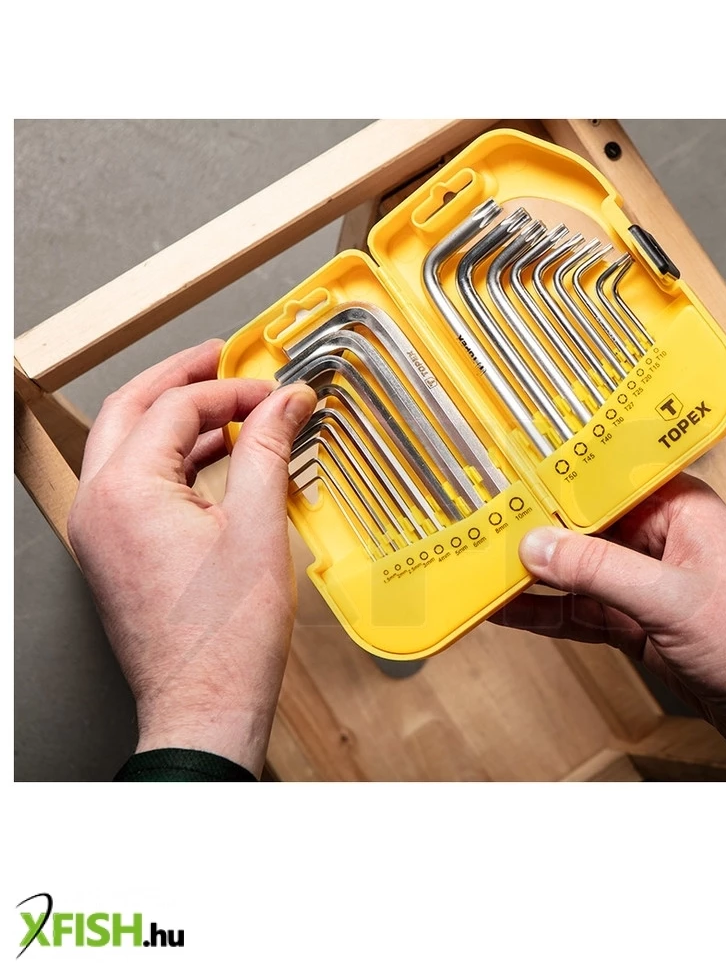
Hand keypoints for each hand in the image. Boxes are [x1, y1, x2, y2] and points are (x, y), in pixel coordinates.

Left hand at [67, 340, 316, 776]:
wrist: (204, 706)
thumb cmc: (226, 635)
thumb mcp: (258, 525)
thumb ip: (268, 448)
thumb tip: (286, 402)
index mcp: (126, 491)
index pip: (176, 410)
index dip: (233, 392)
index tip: (278, 392)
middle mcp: (99, 505)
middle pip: (130, 411)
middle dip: (180, 379)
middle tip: (222, 358)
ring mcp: (101, 531)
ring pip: (127, 445)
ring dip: (175, 419)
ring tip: (227, 406)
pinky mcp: (114, 552)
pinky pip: (135, 483)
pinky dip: (173, 460)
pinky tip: (215, 460)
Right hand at [497, 475, 725, 779]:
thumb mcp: (670, 601)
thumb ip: (599, 572)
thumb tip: (537, 546)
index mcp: (678, 507)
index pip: (604, 482)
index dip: (555, 480)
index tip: (507, 476)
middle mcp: (659, 536)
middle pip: (582, 526)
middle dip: (534, 530)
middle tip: (478, 524)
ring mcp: (646, 580)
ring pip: (576, 570)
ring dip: (533, 575)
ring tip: (479, 567)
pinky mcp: (637, 618)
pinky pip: (582, 608)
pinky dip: (547, 611)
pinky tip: (508, 609)